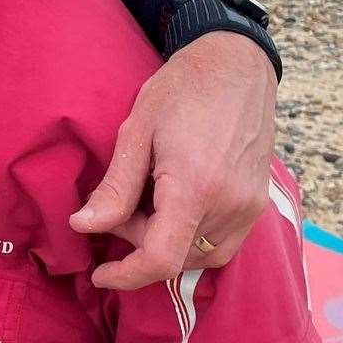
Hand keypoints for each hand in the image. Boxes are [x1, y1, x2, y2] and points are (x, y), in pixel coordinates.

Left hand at [70, 32, 277, 289]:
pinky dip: (193, 236)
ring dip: (167, 240)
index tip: (99, 274)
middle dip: (140, 241)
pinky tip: (175, 201)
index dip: (126, 276)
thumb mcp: (136, 131)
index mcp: (195, 188)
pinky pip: (222, 243)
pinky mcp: (259, 204)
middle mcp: (230, 206)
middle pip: (177, 256)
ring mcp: (250, 208)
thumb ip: (114, 187)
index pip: (161, 259)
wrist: (235, 66)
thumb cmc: (181, 90)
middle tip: (123, 199)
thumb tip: (82, 226)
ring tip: (150, 195)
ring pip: (201, 255)